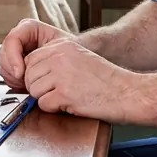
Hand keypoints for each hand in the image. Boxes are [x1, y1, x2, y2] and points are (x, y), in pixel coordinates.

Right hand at [0, 18, 72, 89]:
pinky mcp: (14, 65)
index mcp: (29, 28)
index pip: (12, 39)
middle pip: (4, 53)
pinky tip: (26, 84)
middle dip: (13, 70)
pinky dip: (14, 82)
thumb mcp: (64, 47)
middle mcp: (19, 38)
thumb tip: (31, 66)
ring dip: (13, 77)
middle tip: (25, 80)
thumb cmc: (72, 51)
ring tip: (29, 82)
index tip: (20, 72)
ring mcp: (15, 52)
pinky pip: (6, 74)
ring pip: (3, 65)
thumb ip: (48, 53)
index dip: (13, 57)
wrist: (74, 61)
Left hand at [24, 38, 142, 121]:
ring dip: (46, 99)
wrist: (128, 93)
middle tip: (56, 94)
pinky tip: (71, 105)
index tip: (46, 84)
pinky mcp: (65, 94)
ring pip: (33, 91)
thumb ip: (57, 61)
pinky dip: (54, 110)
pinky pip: (44, 105)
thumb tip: (31, 73)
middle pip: (28, 76)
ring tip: (66, 99)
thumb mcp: (80, 58)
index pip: (30, 60)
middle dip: (38, 89)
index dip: (35, 75)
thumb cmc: (107, 80)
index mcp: (62, 46)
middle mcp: (60, 57)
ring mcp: (61, 75)